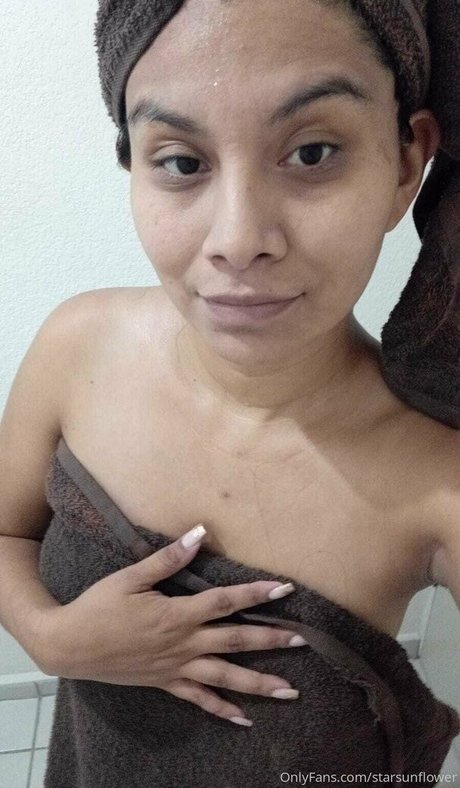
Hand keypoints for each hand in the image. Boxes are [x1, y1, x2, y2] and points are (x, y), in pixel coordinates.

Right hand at [38, 524, 302, 724]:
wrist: (69, 645)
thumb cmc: (99, 607)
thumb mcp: (130, 577)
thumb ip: (168, 558)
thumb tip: (199, 533)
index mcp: (177, 614)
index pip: (225, 602)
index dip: (255, 594)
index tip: (285, 590)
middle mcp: (183, 643)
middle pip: (235, 641)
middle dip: (271, 641)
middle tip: (303, 642)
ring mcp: (176, 667)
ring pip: (225, 677)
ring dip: (259, 684)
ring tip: (291, 691)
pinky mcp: (166, 683)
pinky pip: (199, 700)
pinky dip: (222, 711)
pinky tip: (245, 720)